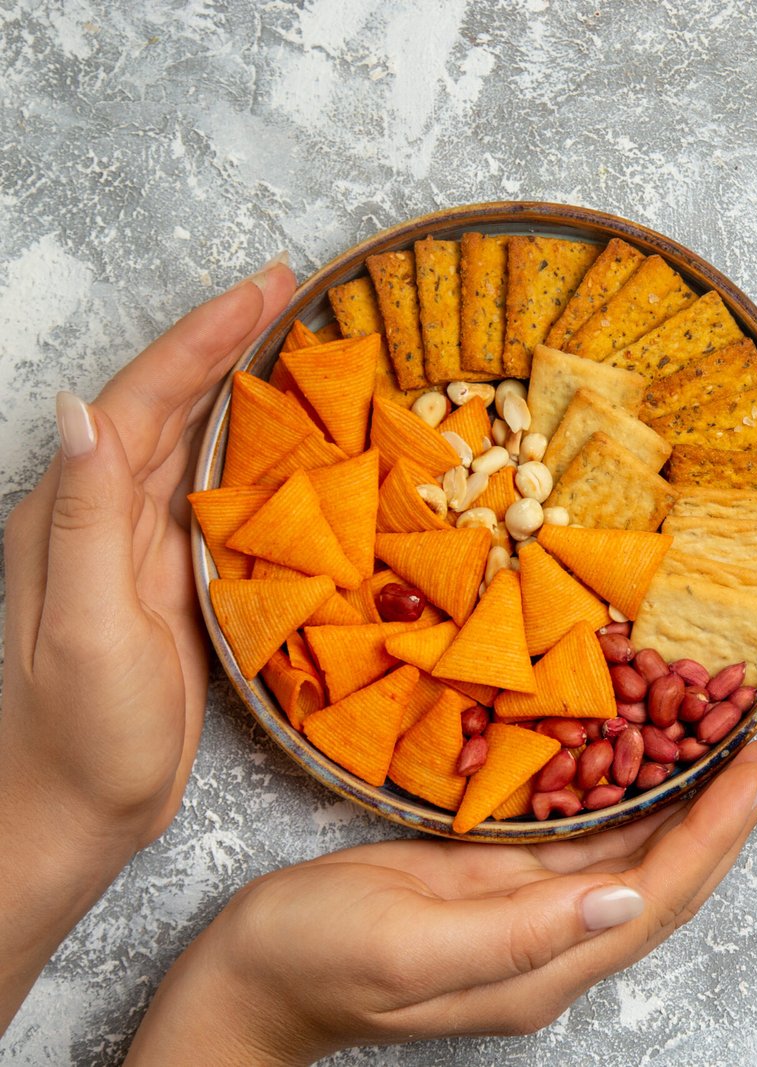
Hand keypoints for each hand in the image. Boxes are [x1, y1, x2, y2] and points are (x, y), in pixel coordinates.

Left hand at [0, 256, 293, 851]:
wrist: (70, 817)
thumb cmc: (75, 739)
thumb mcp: (79, 632)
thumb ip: (82, 522)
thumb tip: (84, 411)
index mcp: (73, 515)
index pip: (143, 401)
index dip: (204, 339)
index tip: (265, 289)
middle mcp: (98, 517)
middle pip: (167, 402)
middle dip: (226, 338)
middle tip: (293, 289)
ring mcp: (134, 547)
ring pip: (189, 440)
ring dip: (239, 382)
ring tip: (293, 337)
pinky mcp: (171, 580)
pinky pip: (212, 492)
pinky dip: (249, 448)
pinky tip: (284, 437)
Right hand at [126, 737, 756, 1064]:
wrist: (251, 975)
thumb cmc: (313, 959)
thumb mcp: (411, 946)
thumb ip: (522, 932)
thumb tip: (623, 899)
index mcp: (545, 966)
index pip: (663, 891)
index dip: (723, 827)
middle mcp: (556, 944)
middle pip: (671, 874)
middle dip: (729, 809)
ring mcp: (534, 915)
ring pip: (640, 854)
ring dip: (694, 801)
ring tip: (737, 743)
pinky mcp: (507, 884)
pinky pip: (591, 837)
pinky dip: (634, 797)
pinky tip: (655, 762)